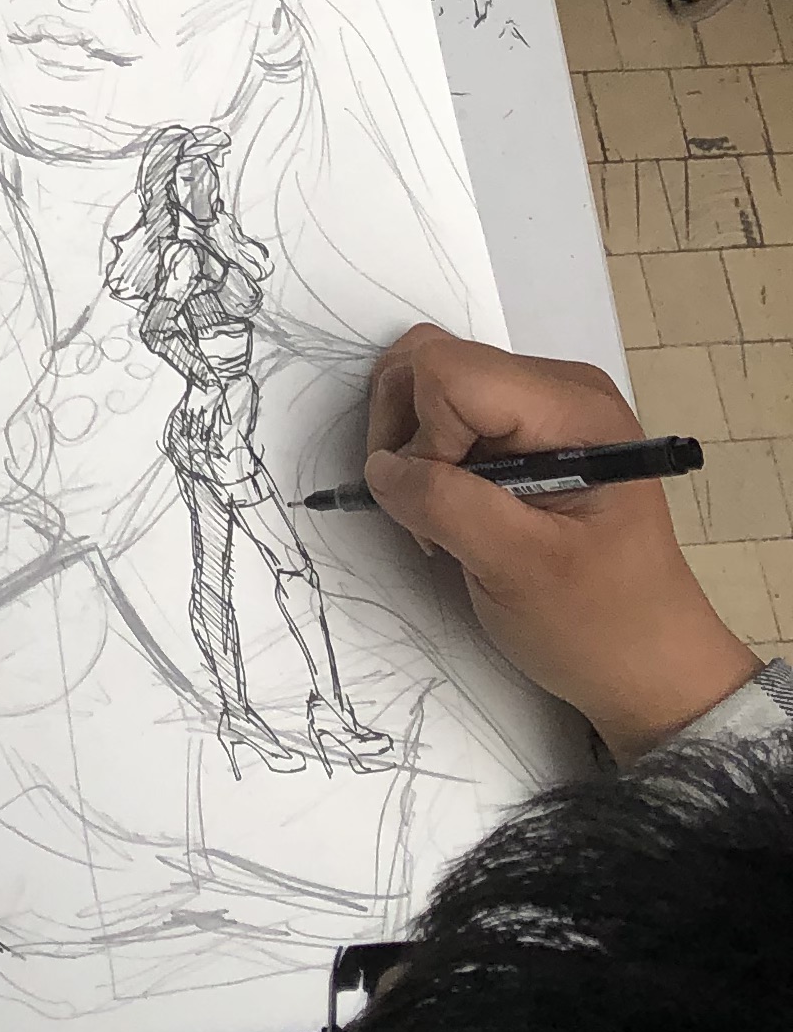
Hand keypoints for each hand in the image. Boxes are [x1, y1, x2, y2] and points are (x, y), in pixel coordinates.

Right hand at [364, 321, 755, 758]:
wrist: (651, 668)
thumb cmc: (601, 624)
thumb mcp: (519, 569)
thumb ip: (445, 505)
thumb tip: (381, 468)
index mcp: (573, 410)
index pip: (450, 373)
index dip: (422, 437)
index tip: (440, 511)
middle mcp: (559, 391)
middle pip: (434, 364)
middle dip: (407, 436)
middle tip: (426, 514)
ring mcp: (543, 409)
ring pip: (432, 386)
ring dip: (415, 453)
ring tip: (442, 522)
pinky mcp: (528, 433)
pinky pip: (450, 416)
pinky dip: (432, 461)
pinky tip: (457, 515)